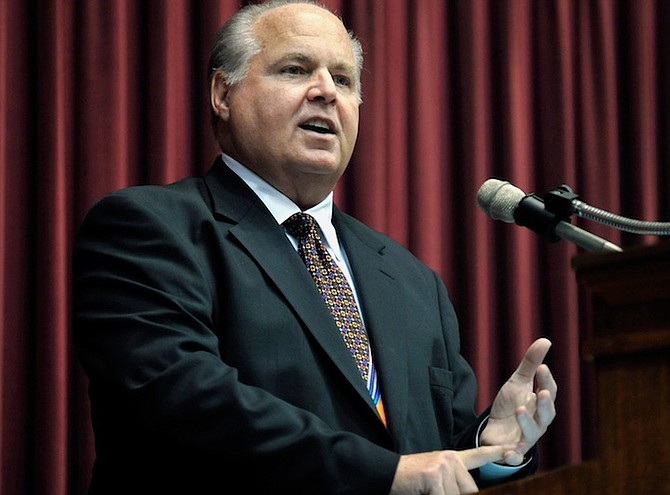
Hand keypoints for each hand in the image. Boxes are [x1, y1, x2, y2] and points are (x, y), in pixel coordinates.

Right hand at [389, 445, 515, 493]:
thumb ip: (453, 482)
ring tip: (428, 490)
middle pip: (470, 489)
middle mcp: (450, 459)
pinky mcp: (434, 476)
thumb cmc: (410, 480)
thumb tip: (469, 490)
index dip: (496, 453)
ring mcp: (443, 466)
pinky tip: (425, 492)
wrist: (386, 472)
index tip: (514, 450)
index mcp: (451, 458)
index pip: (478, 455)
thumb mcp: (435, 478)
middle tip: (437, 490)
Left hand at [480, 337, 557, 464]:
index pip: (549, 392)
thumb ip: (530, 363)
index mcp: (541, 404)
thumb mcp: (518, 381)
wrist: (495, 429)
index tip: (542, 367)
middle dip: (545, 404)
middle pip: (546, 414)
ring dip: (527, 422)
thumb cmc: (511, 403)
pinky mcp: (513, 450)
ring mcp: (526, 436)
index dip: (547, 381)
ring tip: (519, 410)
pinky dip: (513, 456)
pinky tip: (508, 453)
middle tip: (541, 392)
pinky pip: (515, 455)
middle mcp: (538, 421)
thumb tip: (546, 340)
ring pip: (532, 433)